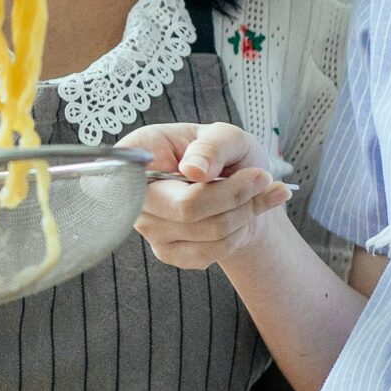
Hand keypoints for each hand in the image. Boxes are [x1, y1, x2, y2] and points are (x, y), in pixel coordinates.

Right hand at [118, 122, 290, 269]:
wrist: (241, 193)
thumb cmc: (227, 157)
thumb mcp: (228, 137)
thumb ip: (213, 145)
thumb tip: (193, 169)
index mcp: (141, 152)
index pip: (128, 170)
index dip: (151, 174)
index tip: (193, 169)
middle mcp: (136, 194)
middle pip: (186, 208)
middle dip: (235, 194)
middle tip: (261, 177)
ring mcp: (149, 227)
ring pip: (207, 231)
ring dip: (245, 212)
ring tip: (259, 192)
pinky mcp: (168, 253)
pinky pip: (212, 251)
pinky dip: (240, 232)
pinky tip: (246, 214)